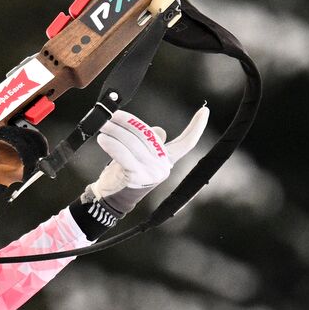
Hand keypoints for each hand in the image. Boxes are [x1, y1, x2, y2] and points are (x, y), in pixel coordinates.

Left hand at [83, 107, 207, 216]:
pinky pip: (123, 154)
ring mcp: (150, 173)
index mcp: (168, 160)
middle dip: (128, 122)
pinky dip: (112, 144)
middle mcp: (163, 167)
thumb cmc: (125, 172)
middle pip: (148, 134)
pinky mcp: (136, 177)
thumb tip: (158, 130)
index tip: (205, 111)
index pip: (186, 143)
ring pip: (133, 142)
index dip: (197, 127)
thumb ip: (150, 142)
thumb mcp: (141, 156)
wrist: (111, 198)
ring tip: (103, 124)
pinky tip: (103, 139)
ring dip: (115, 130)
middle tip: (111, 114)